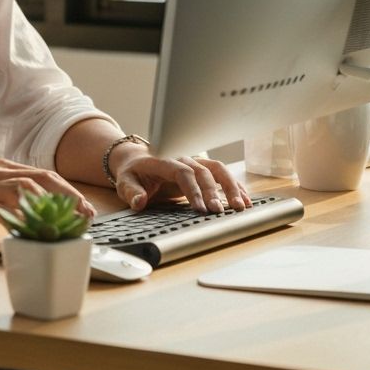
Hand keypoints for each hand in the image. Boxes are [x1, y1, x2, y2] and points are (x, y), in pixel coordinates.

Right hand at [0, 159, 96, 235]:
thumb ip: (6, 201)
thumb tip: (36, 218)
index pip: (43, 174)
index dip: (68, 190)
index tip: (86, 209)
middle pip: (40, 177)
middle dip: (67, 195)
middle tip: (86, 215)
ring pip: (24, 188)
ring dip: (50, 206)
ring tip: (68, 223)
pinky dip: (19, 218)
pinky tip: (33, 230)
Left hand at [111, 147, 250, 213]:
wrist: (136, 158)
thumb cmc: (132, 171)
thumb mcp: (125, 181)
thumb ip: (131, 191)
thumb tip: (139, 202)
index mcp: (163, 160)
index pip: (182, 171)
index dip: (192, 189)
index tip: (200, 209)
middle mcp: (182, 158)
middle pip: (202, 172)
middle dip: (213, 192)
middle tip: (219, 212)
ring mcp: (194, 162)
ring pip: (217, 170)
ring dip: (230, 187)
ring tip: (241, 206)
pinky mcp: (201, 169)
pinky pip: (220, 174)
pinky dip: (234, 186)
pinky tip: (245, 200)